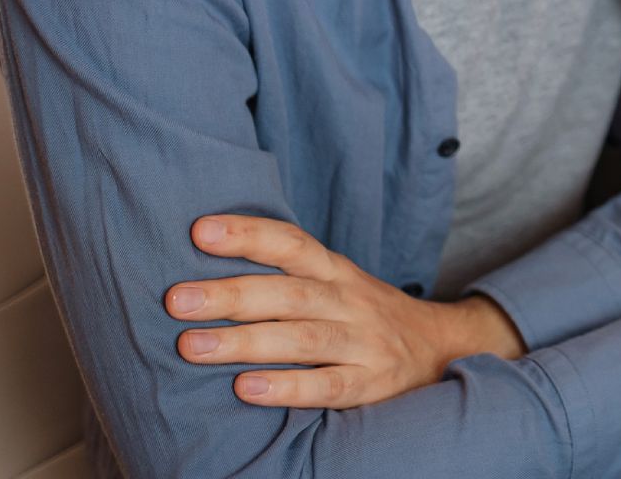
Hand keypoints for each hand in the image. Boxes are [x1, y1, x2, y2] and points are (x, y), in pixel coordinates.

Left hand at [166, 215, 522, 407]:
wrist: (444, 347)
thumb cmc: (365, 316)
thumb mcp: (336, 284)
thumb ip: (286, 278)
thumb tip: (203, 269)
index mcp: (336, 272)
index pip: (292, 244)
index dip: (248, 234)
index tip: (199, 231)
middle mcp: (349, 301)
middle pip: (288, 293)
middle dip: (230, 295)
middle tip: (176, 300)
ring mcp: (364, 342)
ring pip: (303, 338)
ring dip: (245, 342)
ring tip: (191, 347)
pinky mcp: (373, 384)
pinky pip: (329, 386)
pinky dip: (289, 387)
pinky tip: (247, 390)